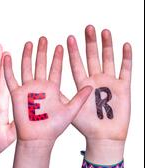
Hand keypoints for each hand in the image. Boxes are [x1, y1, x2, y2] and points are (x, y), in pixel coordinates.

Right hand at [3, 37, 92, 143]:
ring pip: (26, 68)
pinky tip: (8, 57)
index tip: (60, 45)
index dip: (57, 58)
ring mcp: (28, 90)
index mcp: (53, 89)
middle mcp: (40, 87)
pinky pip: (11, 79)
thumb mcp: (71, 111)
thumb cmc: (54, 128)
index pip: (55, 69)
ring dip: (27, 55)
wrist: (38, 139)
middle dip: (42, 51)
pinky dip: (8, 68)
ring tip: (29, 43)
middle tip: (44, 38)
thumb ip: (80, 98)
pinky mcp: (17, 95)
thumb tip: (91, 85)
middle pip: (40, 64)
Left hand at [67, 25, 131, 141]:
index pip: (76, 64)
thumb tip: (43, 86)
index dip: (72, 52)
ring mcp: (109, 83)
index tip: (68, 39)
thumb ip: (59, 97)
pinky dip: (126, 57)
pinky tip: (125, 45)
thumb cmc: (86, 126)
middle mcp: (95, 81)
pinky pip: (126, 69)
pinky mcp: (124, 87)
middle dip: (89, 43)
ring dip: (106, 45)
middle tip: (87, 27)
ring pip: (108, 59)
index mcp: (81, 85)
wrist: (103, 137)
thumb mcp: (68, 110)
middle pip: (92, 57)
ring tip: (104, 31)